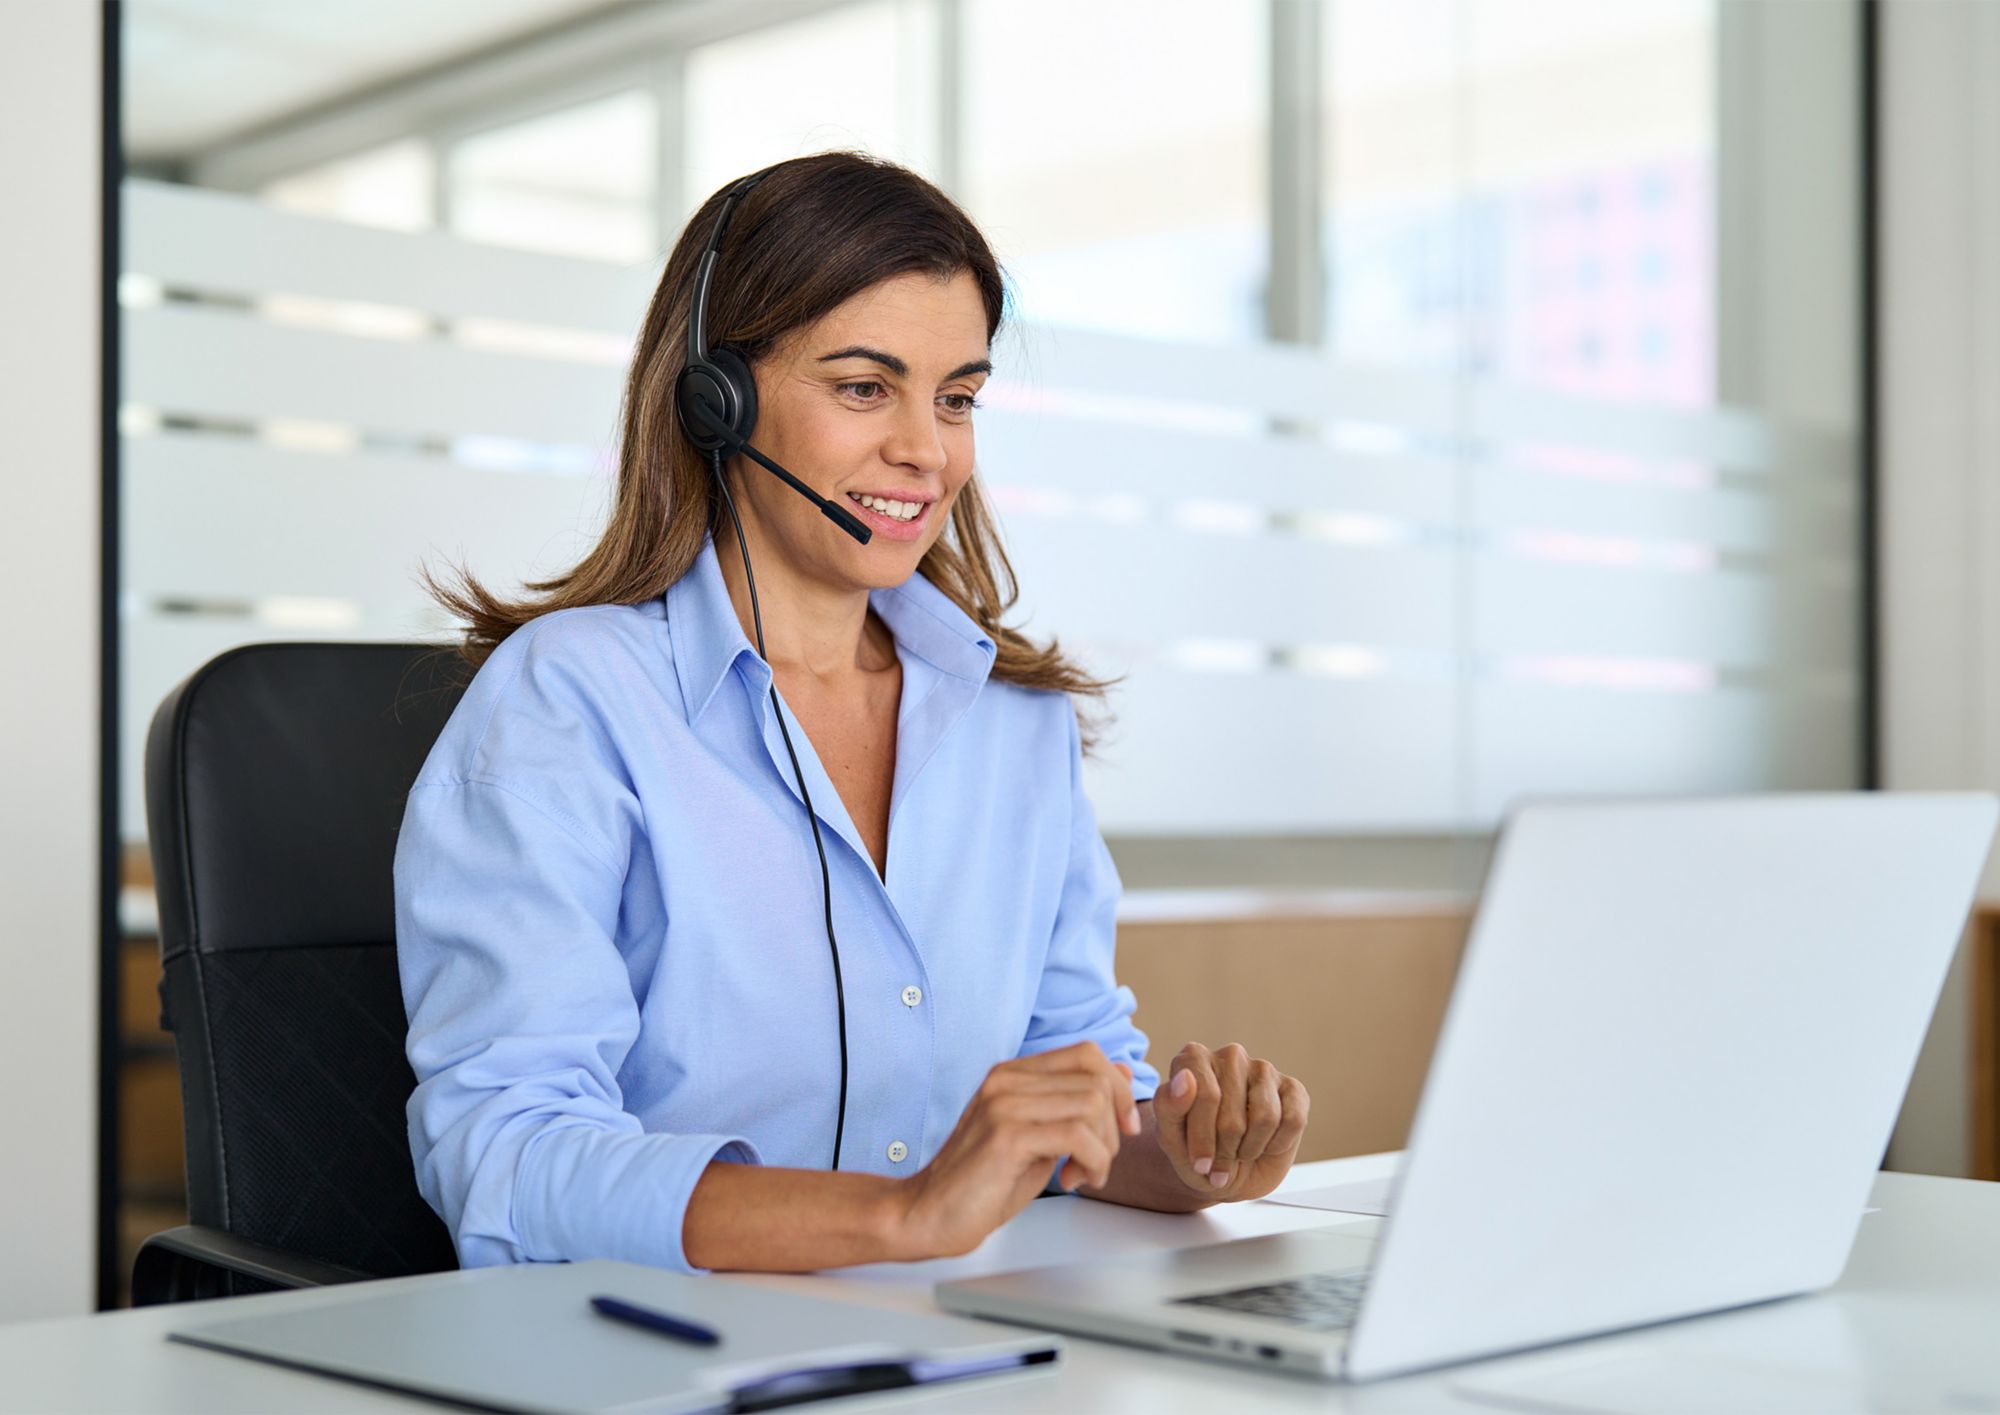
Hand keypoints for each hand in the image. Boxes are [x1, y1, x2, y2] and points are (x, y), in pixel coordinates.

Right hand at [896, 1041, 1140, 1257]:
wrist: (928, 1214)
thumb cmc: (984, 1182)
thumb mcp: (1039, 1137)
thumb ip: (1074, 1104)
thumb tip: (1122, 1072)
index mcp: (1013, 1073)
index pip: (1088, 1054)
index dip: (1119, 1088)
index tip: (1124, 1128)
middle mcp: (1007, 1079)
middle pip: (1097, 1080)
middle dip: (1114, 1128)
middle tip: (1096, 1163)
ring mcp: (1004, 1104)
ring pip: (1093, 1105)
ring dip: (1104, 1149)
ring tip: (1082, 1175)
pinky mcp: (1006, 1136)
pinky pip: (1077, 1136)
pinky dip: (1093, 1163)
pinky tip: (1072, 1182)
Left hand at [1153, 1042, 1308, 1202]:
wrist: (1225, 1175)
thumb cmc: (1194, 1152)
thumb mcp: (1170, 1139)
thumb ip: (1168, 1107)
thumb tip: (1185, 1078)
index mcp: (1193, 1059)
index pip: (1206, 1096)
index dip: (1203, 1138)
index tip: (1199, 1163)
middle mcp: (1230, 1056)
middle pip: (1233, 1117)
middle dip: (1225, 1150)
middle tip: (1218, 1161)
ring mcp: (1263, 1069)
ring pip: (1265, 1118)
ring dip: (1250, 1148)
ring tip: (1238, 1151)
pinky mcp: (1293, 1088)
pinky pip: (1293, 1121)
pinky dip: (1277, 1144)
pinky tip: (1264, 1144)